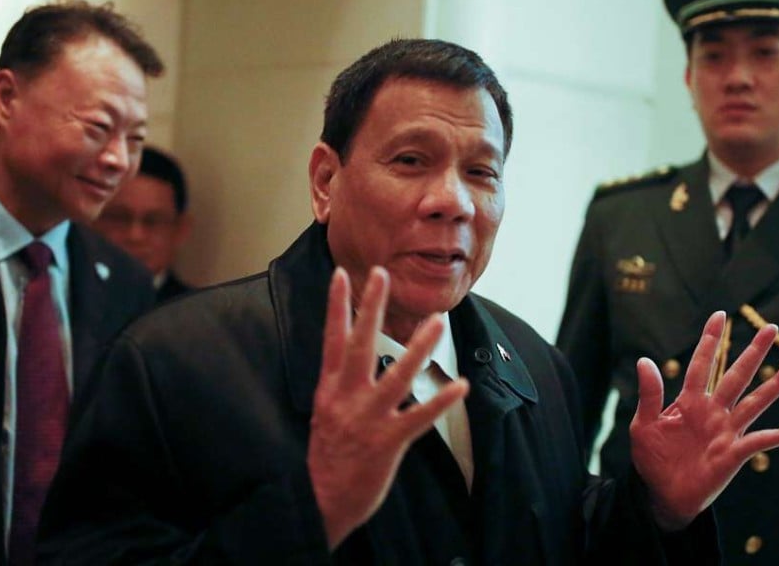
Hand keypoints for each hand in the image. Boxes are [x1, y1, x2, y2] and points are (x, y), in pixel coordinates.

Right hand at [307, 266, 469, 549]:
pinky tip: (460, 385)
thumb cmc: (326, 460)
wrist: (319, 504)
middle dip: (371, 307)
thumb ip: (339, 387)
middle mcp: (346, 398)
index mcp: (329, 390)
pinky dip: (440, 401)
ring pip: (396, 375)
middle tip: (381, 274)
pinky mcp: (387, 442)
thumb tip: (349, 362)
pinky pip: (418, 417)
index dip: (336, 306)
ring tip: (437, 321)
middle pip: (359, 344)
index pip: (331, 339)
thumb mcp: (324, 416)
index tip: (341, 274)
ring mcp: (367, 419)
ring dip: (419, 348)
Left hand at [629, 311, 778, 531]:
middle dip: (753, 352)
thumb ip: (649, 394)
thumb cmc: (652, 459)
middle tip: (771, 328)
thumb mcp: (643, 425)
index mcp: (689, 401)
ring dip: (775, 385)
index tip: (719, 315)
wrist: (661, 495)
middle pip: (736, 376)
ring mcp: (726, 431)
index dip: (710, 340)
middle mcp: (712, 411)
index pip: (702, 364)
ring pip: (754, 402)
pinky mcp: (733, 454)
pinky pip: (761, 441)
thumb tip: (644, 360)